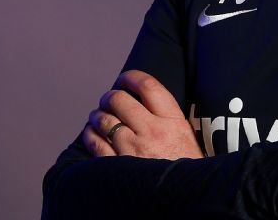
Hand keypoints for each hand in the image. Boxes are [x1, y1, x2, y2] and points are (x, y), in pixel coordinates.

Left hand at [81, 70, 202, 159]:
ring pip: (104, 119)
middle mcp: (152, 131)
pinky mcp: (118, 167)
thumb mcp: (186, 138)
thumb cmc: (186, 168)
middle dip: (110, 96)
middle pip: (121, 100)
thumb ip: (168, 119)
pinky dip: (90, 135)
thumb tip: (147, 102)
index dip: (132, 77)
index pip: (149, 86)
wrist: (187, 200)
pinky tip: (91, 134)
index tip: (125, 78)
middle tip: (108, 99)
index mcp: (172, 121)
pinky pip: (95, 143)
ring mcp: (132, 149)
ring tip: (98, 116)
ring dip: (97, 115)